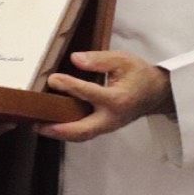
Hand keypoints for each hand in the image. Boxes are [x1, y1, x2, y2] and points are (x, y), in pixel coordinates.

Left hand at [36, 50, 173, 142]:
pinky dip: (67, 131)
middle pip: (83, 130)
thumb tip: (74, 59)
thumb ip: (99, 59)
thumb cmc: (139, 74)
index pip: (90, 93)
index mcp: (118, 99)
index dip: (70, 86)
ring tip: (38, 126)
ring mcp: (108, 126)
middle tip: (36, 124)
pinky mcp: (104, 128)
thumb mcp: (123, 60)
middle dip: (58, 128)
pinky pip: (84, 133)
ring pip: (82, 135)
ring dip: (60, 133)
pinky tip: (52, 124)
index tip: (52, 79)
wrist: (156, 93)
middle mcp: (112, 118)